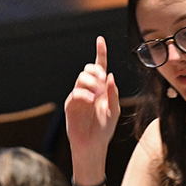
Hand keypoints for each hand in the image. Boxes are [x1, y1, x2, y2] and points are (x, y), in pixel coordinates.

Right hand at [64, 36, 120, 176]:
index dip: (100, 52)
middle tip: (102, 81)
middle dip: (95, 71)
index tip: (100, 40)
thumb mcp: (114, 110)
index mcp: (101, 89)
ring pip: (81, 78)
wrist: (93, 146)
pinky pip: (76, 93)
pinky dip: (84, 94)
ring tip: (97, 96)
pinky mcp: (71, 105)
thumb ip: (113, 93)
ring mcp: (79, 97)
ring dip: (91, 83)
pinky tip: (90, 101)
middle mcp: (89, 90)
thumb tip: (110, 76)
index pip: (100, 67)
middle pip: (88, 69)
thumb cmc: (104, 129)